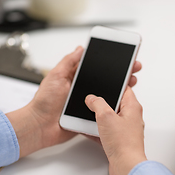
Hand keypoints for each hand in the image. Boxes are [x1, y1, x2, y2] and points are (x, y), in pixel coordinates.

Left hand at [6, 47, 141, 157]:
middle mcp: (83, 90)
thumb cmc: (44, 102)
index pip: (97, 68)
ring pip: (108, 95)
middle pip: (106, 80)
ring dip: (120, 90)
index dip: (110, 63)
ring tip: (131, 83)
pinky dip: (113, 107)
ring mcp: (87, 103)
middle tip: (133, 68)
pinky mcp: (89, 116)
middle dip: (121, 74)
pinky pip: (103, 111)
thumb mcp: (55, 76)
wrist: (40, 126)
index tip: (122, 58)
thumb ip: (68, 62)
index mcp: (75, 78)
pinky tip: (123, 102)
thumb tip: (80, 49)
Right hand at [85, 87, 146, 174]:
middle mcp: (131, 117)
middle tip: (92, 100)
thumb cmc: (123, 144)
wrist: (126, 167)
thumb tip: (92, 98)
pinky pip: (106, 131)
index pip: (125, 89)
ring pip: (109, 118)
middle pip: (115, 103)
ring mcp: (125, 130)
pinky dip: (97, 130)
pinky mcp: (119, 141)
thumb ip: (97, 103)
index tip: (104, 83)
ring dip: (98, 117)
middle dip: (102, 102)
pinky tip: (87, 129)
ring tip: (87, 114)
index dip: (114, 85)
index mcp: (132, 107)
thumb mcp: (105, 116)